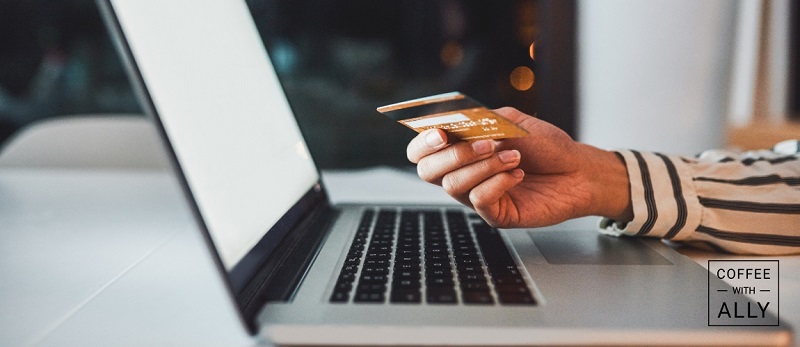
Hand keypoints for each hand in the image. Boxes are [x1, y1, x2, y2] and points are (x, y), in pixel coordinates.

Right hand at [406, 107, 631, 227]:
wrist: (578, 171)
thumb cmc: (547, 147)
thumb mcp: (513, 122)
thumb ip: (484, 121)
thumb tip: (457, 122)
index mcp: (461, 148)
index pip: (421, 150)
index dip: (422, 142)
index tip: (440, 132)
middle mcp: (463, 173)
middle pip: (427, 171)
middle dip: (451, 155)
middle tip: (482, 144)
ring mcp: (476, 194)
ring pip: (453, 185)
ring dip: (483, 166)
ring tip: (513, 156)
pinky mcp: (494, 213)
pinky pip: (479, 200)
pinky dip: (497, 183)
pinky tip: (517, 174)